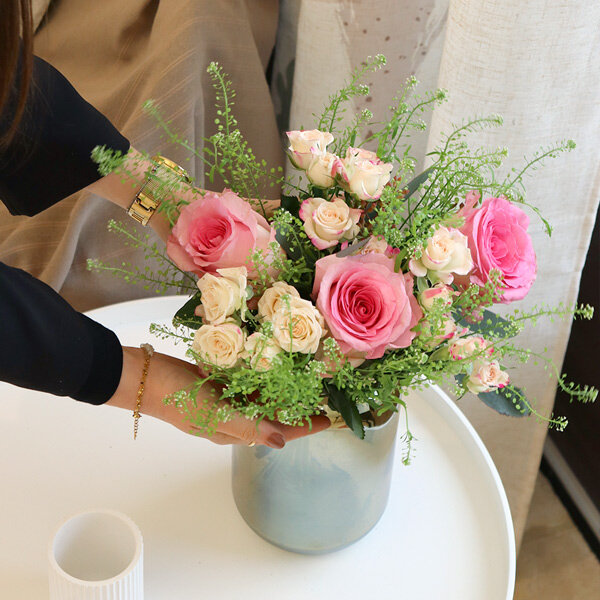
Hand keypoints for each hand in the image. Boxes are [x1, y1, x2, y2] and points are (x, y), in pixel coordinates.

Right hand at [106, 347, 329, 448]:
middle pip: (273, 415)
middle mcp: (233, 418)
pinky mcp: (218, 384)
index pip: (278, 431)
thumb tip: (281, 440)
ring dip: (282, 390)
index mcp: (233, 431)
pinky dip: (261, 377)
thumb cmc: (177, 397)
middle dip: (297, 407)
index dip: (305, 427)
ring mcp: (225, 401)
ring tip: (306, 378)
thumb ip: (248, 426)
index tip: (329, 419)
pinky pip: (246, 383)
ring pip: (261, 398)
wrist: (144, 377)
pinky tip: (274, 365)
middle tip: (322, 393)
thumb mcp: (214, 413)